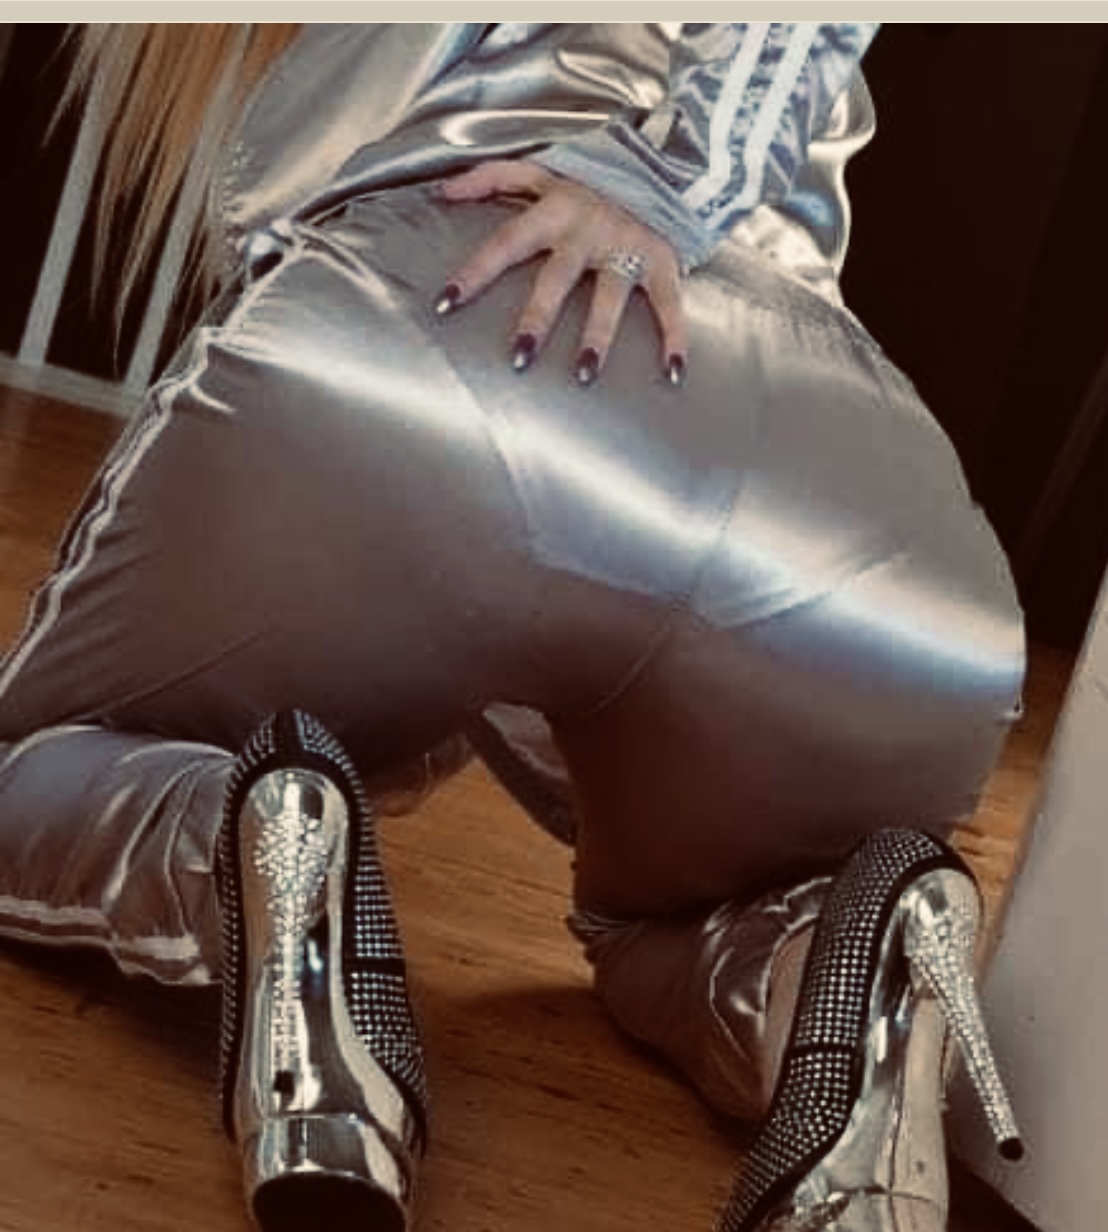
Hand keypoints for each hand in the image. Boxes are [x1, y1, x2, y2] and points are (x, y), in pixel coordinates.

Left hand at [434, 161, 686, 386]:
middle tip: (520, 358)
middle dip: (538, 318)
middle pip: (557, 279)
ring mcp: (626, 247)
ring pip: (609, 296)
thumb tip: (441, 193)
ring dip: (598, 336)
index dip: (476, 271)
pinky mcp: (661, 259)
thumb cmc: (595, 176)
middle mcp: (587, 230)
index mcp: (554, 210)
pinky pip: (667, 303)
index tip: (446, 303)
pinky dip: (674, 336)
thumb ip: (492, 179)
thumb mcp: (543, 169)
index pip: (506, 243)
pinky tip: (673, 371)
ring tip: (585, 374)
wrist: (665, 161)